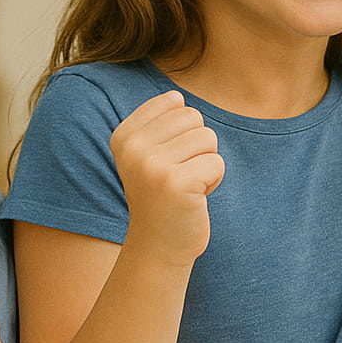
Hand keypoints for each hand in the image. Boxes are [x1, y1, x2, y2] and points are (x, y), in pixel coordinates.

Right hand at [110, 90, 223, 265]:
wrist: (158, 246)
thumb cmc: (161, 196)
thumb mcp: (148, 155)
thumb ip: (158, 122)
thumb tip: (176, 96)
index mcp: (124, 136)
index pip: (173, 103)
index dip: (182, 131)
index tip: (167, 159)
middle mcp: (133, 148)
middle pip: (193, 117)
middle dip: (198, 146)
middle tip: (181, 175)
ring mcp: (153, 165)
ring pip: (208, 138)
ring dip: (207, 163)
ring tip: (188, 186)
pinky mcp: (177, 183)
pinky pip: (217, 163)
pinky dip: (214, 180)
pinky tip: (196, 197)